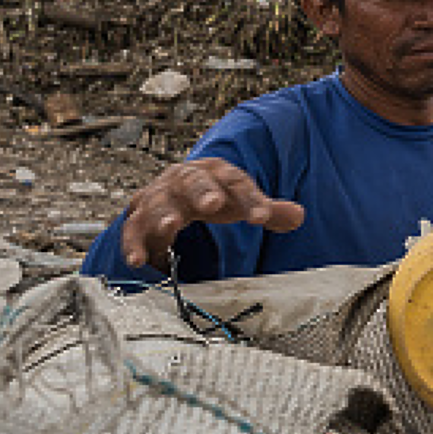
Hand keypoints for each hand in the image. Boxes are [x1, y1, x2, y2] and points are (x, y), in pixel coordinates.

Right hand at [119, 158, 305, 269]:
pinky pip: (133, 229)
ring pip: (159, 203)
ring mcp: (159, 196)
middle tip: (213, 204)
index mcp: (215, 172)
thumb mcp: (239, 200)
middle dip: (203, 192)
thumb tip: (298, 216)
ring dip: (163, 215)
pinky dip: (134, 244)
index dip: (250, 198)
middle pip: (193, 182)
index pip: (235, 182)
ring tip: (169, 228)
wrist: (173, 191)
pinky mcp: (139, 216)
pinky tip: (139, 260)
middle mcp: (184, 180)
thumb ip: (266, 209)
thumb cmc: (212, 195)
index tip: (262, 217)